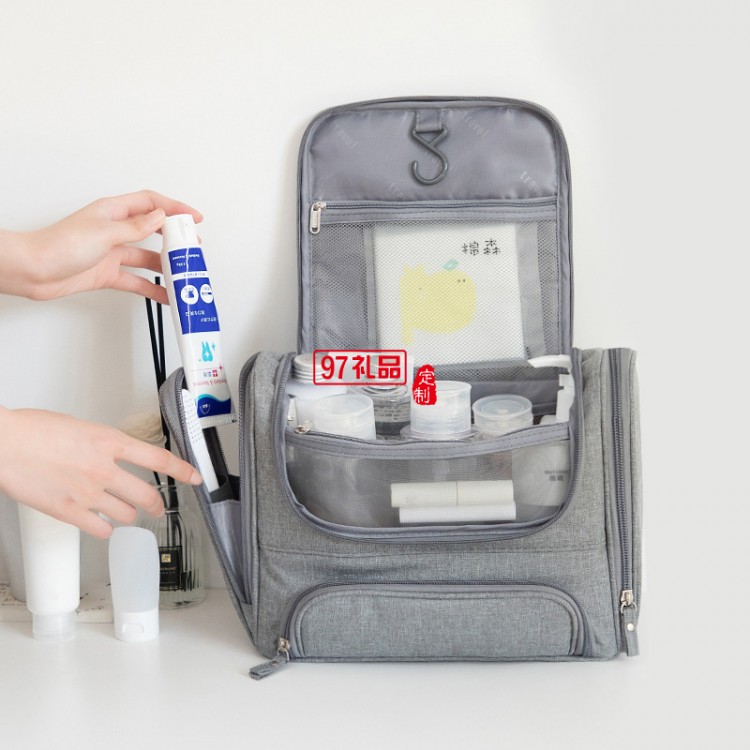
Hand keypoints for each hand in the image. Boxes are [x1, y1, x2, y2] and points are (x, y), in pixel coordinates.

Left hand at [0, 190, 201, 303]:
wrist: (34, 271)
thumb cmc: (58, 246)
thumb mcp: (104, 233)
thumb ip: (136, 227)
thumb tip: (160, 217)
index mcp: (113, 211)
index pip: (151, 203)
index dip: (174, 207)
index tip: (193, 217)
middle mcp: (114, 230)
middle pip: (153, 230)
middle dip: (175, 239)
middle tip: (192, 248)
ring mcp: (112, 252)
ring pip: (147, 258)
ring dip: (166, 267)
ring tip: (183, 274)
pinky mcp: (108, 273)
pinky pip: (137, 280)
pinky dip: (152, 288)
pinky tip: (164, 294)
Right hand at [0, 407, 201, 538]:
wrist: (4, 443)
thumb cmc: (34, 430)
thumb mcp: (81, 428)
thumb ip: (104, 445)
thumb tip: (113, 456)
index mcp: (110, 442)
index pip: (158, 459)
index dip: (183, 471)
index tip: (195, 477)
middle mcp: (104, 469)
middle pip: (148, 495)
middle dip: (157, 504)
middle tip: (158, 507)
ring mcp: (88, 493)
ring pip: (127, 514)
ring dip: (130, 515)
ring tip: (125, 513)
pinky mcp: (69, 512)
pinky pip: (101, 529)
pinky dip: (106, 529)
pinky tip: (102, 524)